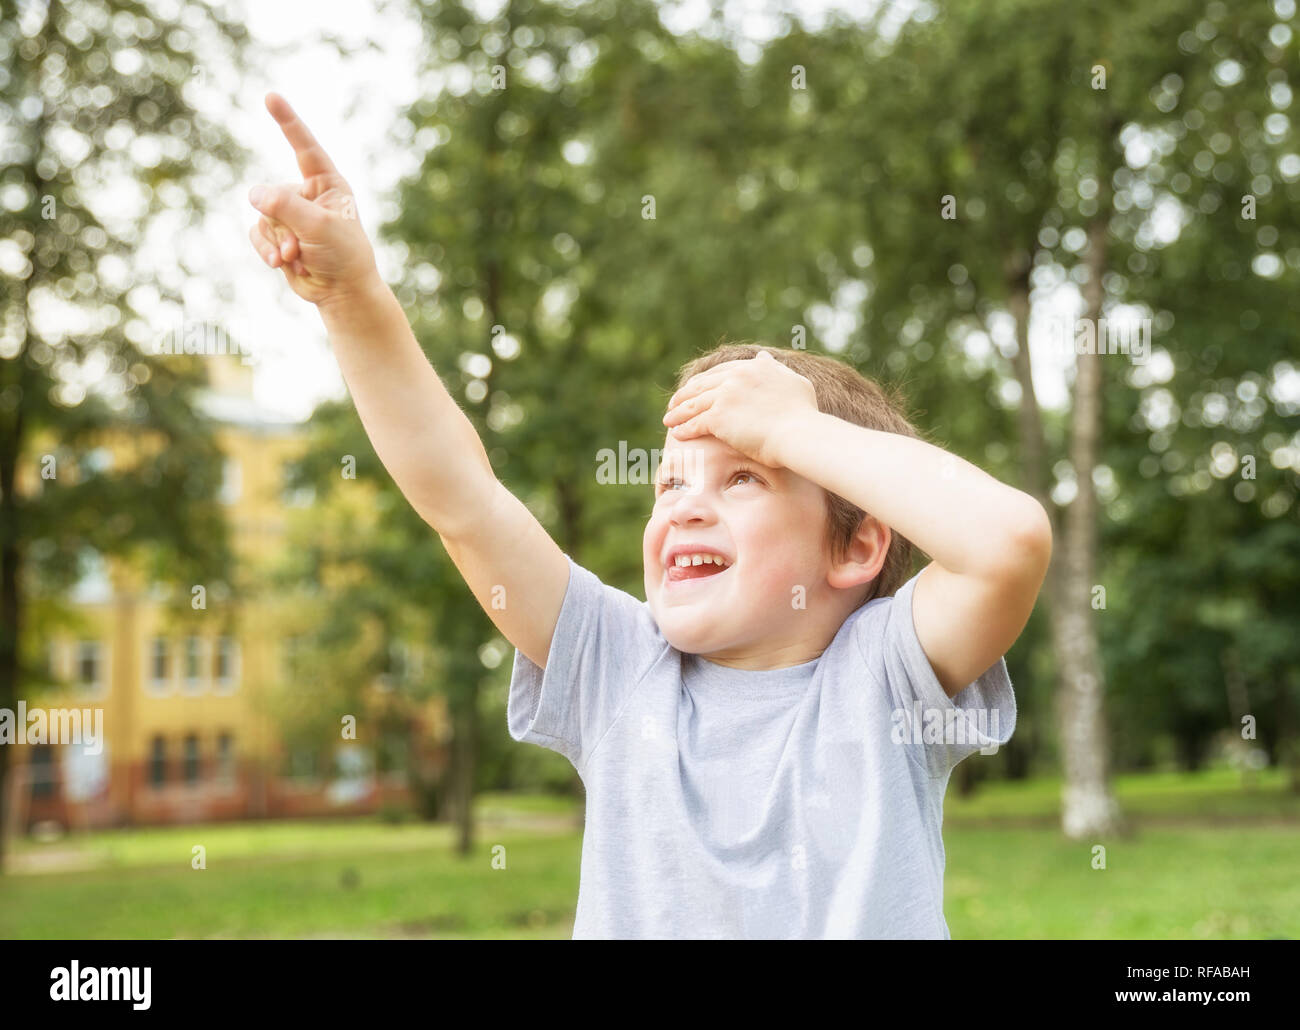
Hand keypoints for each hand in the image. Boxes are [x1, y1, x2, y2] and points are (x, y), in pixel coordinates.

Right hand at [247, 92, 379, 309]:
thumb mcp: (318, 226)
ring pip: (263, 216)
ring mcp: (291, 215)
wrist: (342, 292)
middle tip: (305, 244)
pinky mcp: (279, 235)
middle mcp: (308, 195)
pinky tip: (280, 263)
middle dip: (285, 224)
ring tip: (297, 256)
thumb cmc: (343, 255)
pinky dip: (265, 249)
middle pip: (274, 195)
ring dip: (277, 241)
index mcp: (328, 184)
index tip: (271, 97)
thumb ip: (285, 206)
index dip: (288, 122)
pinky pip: (257, 233)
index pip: (304, 147)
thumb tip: (253, 193)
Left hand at [661, 350, 819, 468]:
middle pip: (703, 384)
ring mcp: (726, 395)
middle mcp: (737, 376)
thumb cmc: (803, 415)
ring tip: (669, 420)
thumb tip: (763, 357)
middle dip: (685, 394)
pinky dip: (685, 428)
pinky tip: (678, 434)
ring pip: (694, 403)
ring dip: (678, 411)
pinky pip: (695, 422)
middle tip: (675, 403)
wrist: (799, 433)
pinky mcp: (718, 417)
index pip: (723, 371)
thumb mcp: (795, 382)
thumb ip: (776, 369)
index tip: (697, 388)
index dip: (707, 380)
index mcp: (755, 367)